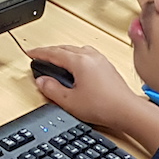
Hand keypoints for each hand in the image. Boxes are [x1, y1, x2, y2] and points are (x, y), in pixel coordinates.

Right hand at [28, 44, 146, 133]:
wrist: (127, 110)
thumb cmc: (104, 106)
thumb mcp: (69, 101)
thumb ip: (52, 89)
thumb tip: (42, 81)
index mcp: (79, 61)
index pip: (53, 53)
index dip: (39, 53)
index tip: (30, 53)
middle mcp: (91, 56)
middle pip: (65, 48)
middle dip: (50, 52)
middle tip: (40, 57)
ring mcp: (101, 60)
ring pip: (77, 50)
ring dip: (64, 53)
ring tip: (56, 60)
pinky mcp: (107, 66)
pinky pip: (87, 55)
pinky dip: (76, 57)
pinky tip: (76, 66)